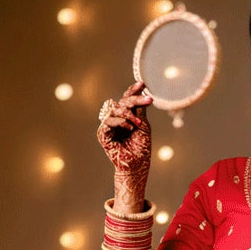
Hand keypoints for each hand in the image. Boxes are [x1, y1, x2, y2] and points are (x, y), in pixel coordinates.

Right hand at [97, 81, 152, 205]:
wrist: (137, 166)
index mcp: (125, 117)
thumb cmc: (141, 148)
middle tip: (148, 100)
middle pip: (121, 102)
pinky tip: (129, 129)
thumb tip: (140, 93)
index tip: (142, 83)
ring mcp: (108, 126)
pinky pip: (109, 121)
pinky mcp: (102, 134)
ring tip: (137, 124)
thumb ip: (139, 110)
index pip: (127, 99)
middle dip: (135, 99)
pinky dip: (120, 123)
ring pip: (115, 109)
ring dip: (129, 114)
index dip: (133, 90)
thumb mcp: (143, 125)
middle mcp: (116, 119)